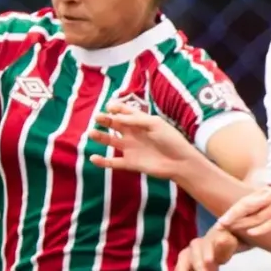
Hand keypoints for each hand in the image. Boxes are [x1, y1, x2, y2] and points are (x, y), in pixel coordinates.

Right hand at [87, 104, 203, 180]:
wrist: (180, 162)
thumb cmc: (171, 140)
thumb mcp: (155, 124)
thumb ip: (135, 120)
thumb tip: (116, 117)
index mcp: (140, 122)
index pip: (125, 112)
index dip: (116, 108)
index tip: (109, 106)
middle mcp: (133, 134)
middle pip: (115, 124)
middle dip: (105, 120)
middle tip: (97, 117)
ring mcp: (130, 149)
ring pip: (110, 141)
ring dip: (100, 137)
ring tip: (90, 133)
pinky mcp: (130, 163)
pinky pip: (113, 162)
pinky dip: (102, 161)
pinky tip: (93, 158)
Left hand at [174, 227, 239, 270]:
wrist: (219, 244)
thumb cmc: (206, 265)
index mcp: (184, 262)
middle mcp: (192, 249)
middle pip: (192, 258)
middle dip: (197, 269)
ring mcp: (206, 240)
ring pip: (203, 247)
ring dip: (206, 254)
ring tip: (211, 263)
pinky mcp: (219, 235)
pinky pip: (220, 238)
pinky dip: (222, 242)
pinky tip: (225, 244)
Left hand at [216, 186, 270, 236]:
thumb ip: (266, 204)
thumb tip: (253, 214)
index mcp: (268, 193)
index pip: (244, 202)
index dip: (231, 212)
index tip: (220, 221)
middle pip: (245, 207)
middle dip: (230, 217)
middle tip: (218, 226)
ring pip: (255, 216)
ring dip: (240, 224)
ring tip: (228, 231)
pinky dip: (260, 228)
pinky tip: (250, 233)